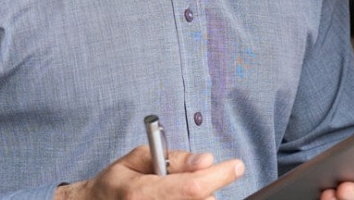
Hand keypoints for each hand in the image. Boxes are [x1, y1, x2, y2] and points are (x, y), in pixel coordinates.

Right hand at [55, 145, 244, 199]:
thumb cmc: (117, 182)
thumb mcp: (137, 158)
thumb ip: (174, 158)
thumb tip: (207, 160)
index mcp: (141, 193)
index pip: (192, 188)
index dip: (219, 176)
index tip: (236, 165)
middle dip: (210, 188)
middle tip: (199, 177)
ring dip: (202, 199)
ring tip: (179, 191)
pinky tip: (179, 197)